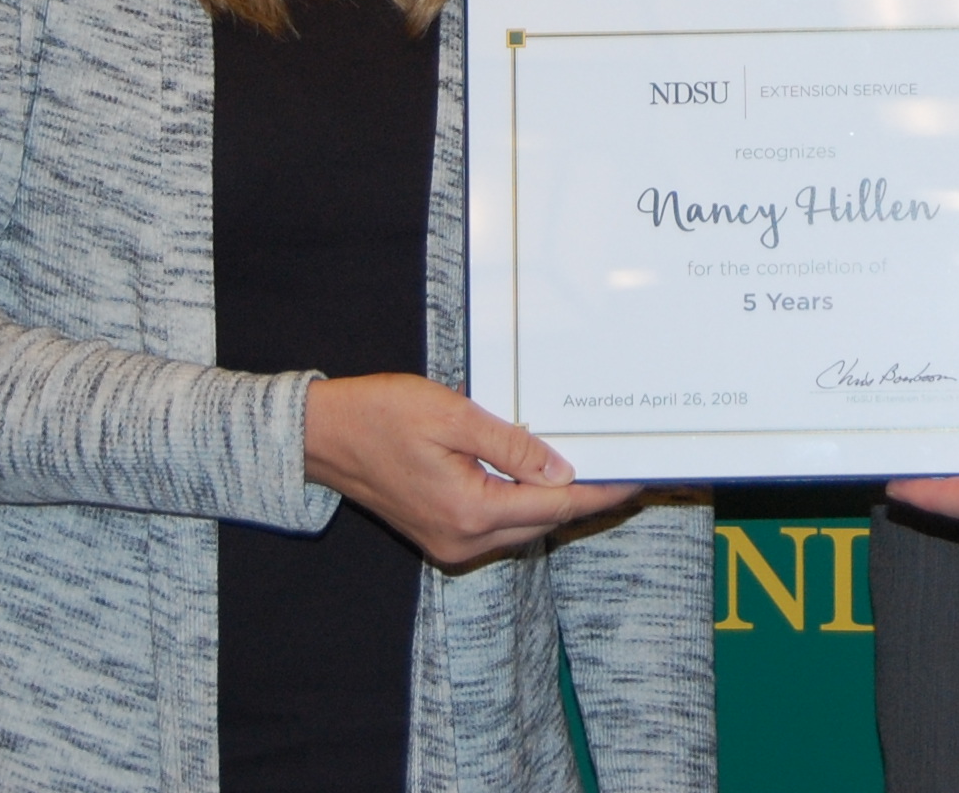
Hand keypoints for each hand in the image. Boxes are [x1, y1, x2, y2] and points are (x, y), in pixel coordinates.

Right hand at [302, 373, 637, 569]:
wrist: (323, 436)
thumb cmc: (381, 415)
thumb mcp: (454, 415)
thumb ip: (512, 445)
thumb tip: (562, 468)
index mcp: (469, 510)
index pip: (555, 504)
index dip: (600, 492)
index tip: (635, 480)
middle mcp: (463, 539)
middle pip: (543, 520)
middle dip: (584, 497)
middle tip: (622, 468)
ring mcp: (450, 543)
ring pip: (522, 525)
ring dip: (553, 500)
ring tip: (590, 469)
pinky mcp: (441, 536)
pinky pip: (497, 524)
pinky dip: (523, 502)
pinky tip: (538, 476)